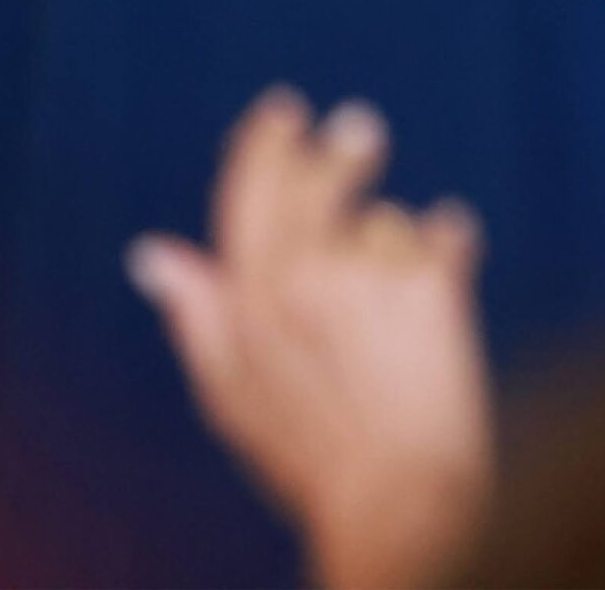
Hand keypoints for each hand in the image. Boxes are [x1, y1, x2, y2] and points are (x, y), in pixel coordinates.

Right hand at [129, 90, 491, 589]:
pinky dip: (451, 250)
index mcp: (246, 300)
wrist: (401, 496)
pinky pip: (445, 234)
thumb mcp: (232, 394)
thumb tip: (152, 253)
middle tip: (359, 126)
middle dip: (340, 149)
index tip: (282, 110)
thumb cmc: (314, 455)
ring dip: (397, 249)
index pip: (248, 194)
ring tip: (401, 313)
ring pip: (386, 222)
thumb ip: (196, 316)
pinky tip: (452, 273)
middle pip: (317, 179)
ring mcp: (367, 274)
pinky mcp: (430, 281)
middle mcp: (302, 276)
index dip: (265, 146)